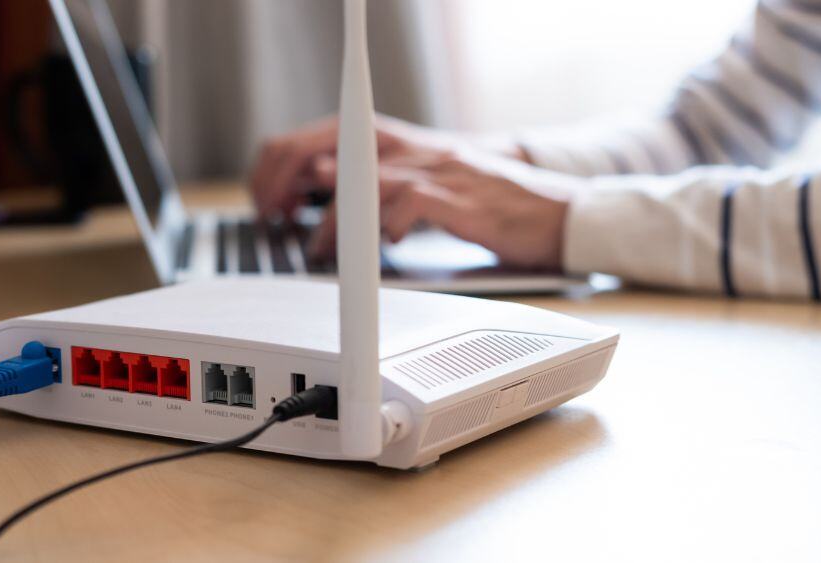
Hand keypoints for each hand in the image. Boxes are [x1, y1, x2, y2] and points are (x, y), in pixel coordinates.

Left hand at [249, 114, 525, 219]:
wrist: (550, 208)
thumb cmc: (483, 202)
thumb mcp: (422, 184)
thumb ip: (376, 185)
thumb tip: (320, 197)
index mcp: (397, 142)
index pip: (320, 137)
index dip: (283, 169)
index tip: (271, 204)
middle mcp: (411, 148)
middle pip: (330, 149)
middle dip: (291, 186)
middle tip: (280, 223)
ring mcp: (436, 170)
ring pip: (367, 180)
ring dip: (335, 219)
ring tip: (321, 248)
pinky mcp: (460, 199)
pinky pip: (412, 203)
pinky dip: (389, 226)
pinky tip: (383, 246)